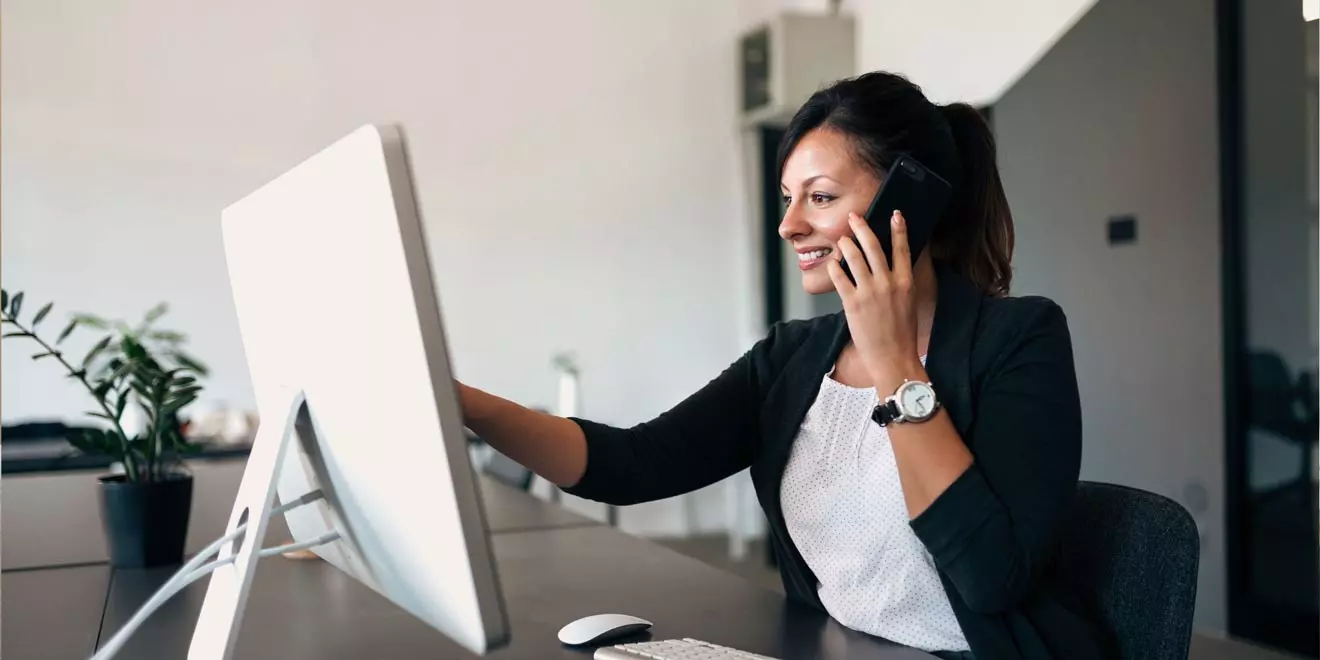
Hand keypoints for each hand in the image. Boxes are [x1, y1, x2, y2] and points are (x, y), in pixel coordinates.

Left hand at [826, 211, 924, 391]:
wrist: (893, 358)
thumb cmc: (902, 334)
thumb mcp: (909, 303)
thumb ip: (901, 282)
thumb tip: (894, 265)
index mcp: (905, 282)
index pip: (902, 248)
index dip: (898, 229)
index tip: (894, 214)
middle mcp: (888, 284)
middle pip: (873, 247)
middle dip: (863, 228)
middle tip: (854, 217)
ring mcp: (869, 293)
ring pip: (854, 258)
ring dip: (846, 244)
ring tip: (842, 239)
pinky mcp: (852, 303)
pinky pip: (840, 278)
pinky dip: (834, 267)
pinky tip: (832, 263)